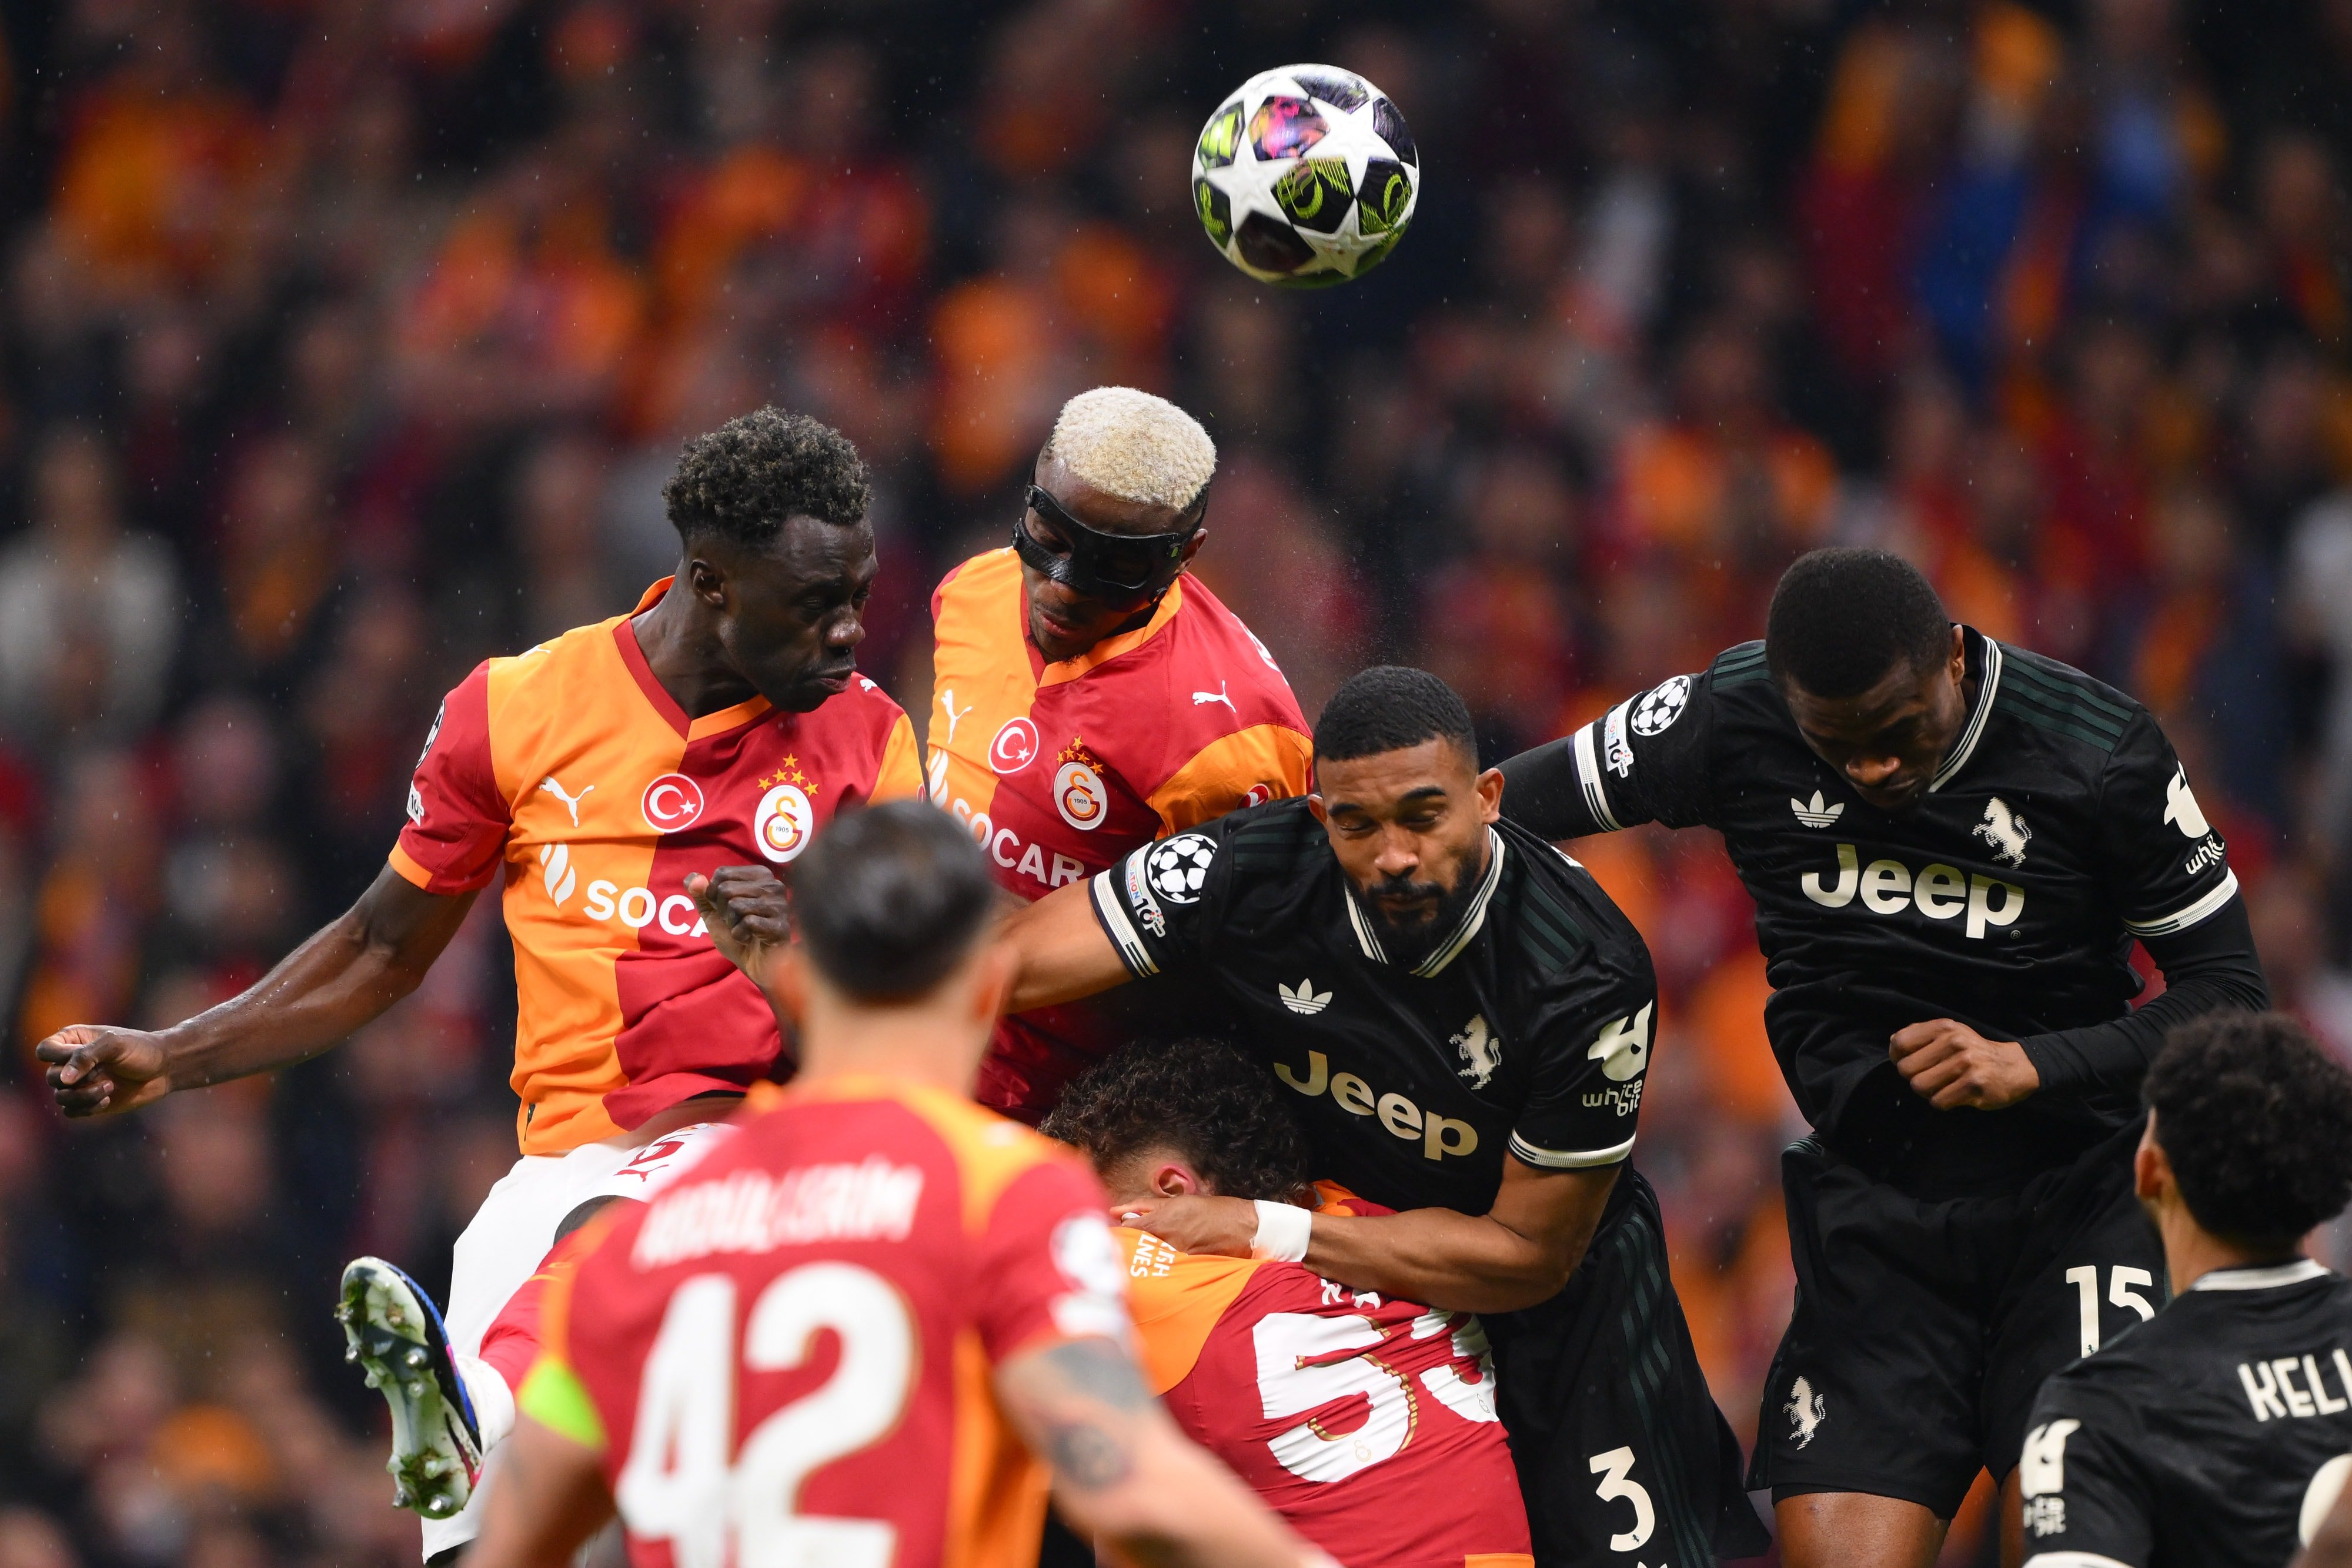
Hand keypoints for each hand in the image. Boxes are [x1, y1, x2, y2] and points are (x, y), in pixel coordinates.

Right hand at [35, 1026, 173, 1117]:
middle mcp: (71, 1063)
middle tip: (102, 1073)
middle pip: (51, 1077)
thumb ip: (86, 1056)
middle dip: (78, 1079)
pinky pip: (72, 1111)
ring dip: (84, 1096)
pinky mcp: (88, 1101)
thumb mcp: (114, 1044)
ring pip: (61, 1097)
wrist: (164, 1068)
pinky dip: (87, 1108)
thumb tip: (63, 1079)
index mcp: (72, 1040)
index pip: (44, 1051)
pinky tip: (108, 1099)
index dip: (59, 1058)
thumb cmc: (141, 1049)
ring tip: (109, 1087)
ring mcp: (79, 1083)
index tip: (86, 1059)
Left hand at [685, 866, 791, 991]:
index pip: (722, 873)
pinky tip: (751, 938)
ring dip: (733, 924)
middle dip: (724, 911)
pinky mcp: (780, 924)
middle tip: (738, 921)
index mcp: (760, 874)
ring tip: (745, 930)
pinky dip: (741, 935)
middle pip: (727, 889)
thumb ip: (701, 892)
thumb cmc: (737, 932)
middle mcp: (774, 885)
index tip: (727, 907)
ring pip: (736, 905)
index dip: (714, 894)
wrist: (754, 962)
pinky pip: (747, 923)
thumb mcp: (713, 911)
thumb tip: (693, 878)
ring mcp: (780, 904)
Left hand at [1112, 1194, 1259, 1257]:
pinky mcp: (1186, 1271)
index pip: (1124, 1232)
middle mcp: (1165, 1241)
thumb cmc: (1211, 1211)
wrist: (1243, 1228)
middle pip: (1131, 1250)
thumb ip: (1144, 1206)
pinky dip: (1157, 1270)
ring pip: (1145, 1263)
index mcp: (1160, 1220)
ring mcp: (1175, 1258)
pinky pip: (1163, 1271)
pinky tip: (1156, 1270)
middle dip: (1122, 1250)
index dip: (1112, 1236)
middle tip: (1114, 1252)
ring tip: (1135, 1262)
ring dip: (1138, 1262)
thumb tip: (1116, 1210)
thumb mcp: (1178, 1202)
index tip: (1104, 1236)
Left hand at [1890, 1019, 2038, 1109]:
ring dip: (1928, 1092)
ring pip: (1920, 1086)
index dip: (1898, 1057)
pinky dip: (1943, 1103)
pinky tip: (1956, 1095)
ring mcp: (1965, 1063)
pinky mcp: (1974, 1085)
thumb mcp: (1952, 1034)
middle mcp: (1954, 1042)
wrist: (2014, 1066)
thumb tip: (1893, 1043)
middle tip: (1931, 1078)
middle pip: (1906, 1069)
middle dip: (1914, 1077)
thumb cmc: (1975, 1052)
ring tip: (1944, 1087)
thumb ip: (1922, 1035)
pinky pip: (1938, 1101)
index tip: (1909, 1063)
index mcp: (1944, 1028)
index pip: (1900, 1042)